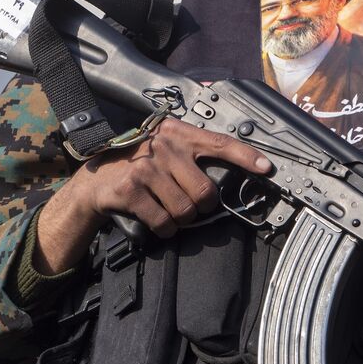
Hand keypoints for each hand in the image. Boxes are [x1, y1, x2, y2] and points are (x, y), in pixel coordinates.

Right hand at [34, 118, 271, 272]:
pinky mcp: (132, 190)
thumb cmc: (138, 165)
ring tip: (168, 210)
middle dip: (201, 207)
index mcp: (178, 133)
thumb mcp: (166, 149)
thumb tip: (232, 174)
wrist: (95, 180)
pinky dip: (164, 230)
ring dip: (181, 220)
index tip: (266, 167)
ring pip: (186, 211)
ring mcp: (147, 168)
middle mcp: (164, 146)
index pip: (220, 143)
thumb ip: (193, 155)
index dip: (246, 156)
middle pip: (206, 191)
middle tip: (188, 204)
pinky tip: (155, 221)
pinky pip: (165, 223)